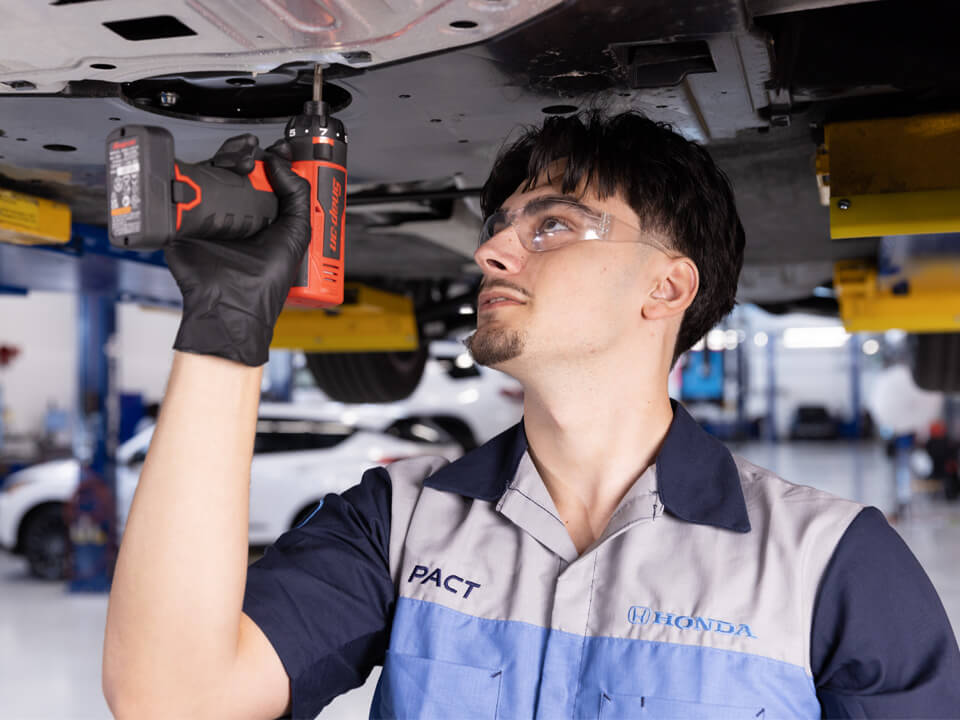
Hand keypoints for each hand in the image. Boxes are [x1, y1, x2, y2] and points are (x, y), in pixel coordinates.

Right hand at [165, 136, 309, 366]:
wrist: (232, 303)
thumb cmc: (266, 281)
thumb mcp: (298, 233)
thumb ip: (297, 195)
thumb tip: (280, 162)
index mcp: (265, 217)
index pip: (267, 178)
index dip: (275, 161)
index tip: (282, 149)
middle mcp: (238, 213)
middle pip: (238, 170)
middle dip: (248, 154)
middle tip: (257, 153)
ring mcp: (212, 215)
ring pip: (213, 174)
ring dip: (227, 160)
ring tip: (243, 162)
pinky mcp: (185, 219)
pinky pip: (186, 189)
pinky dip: (197, 175)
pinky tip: (215, 173)